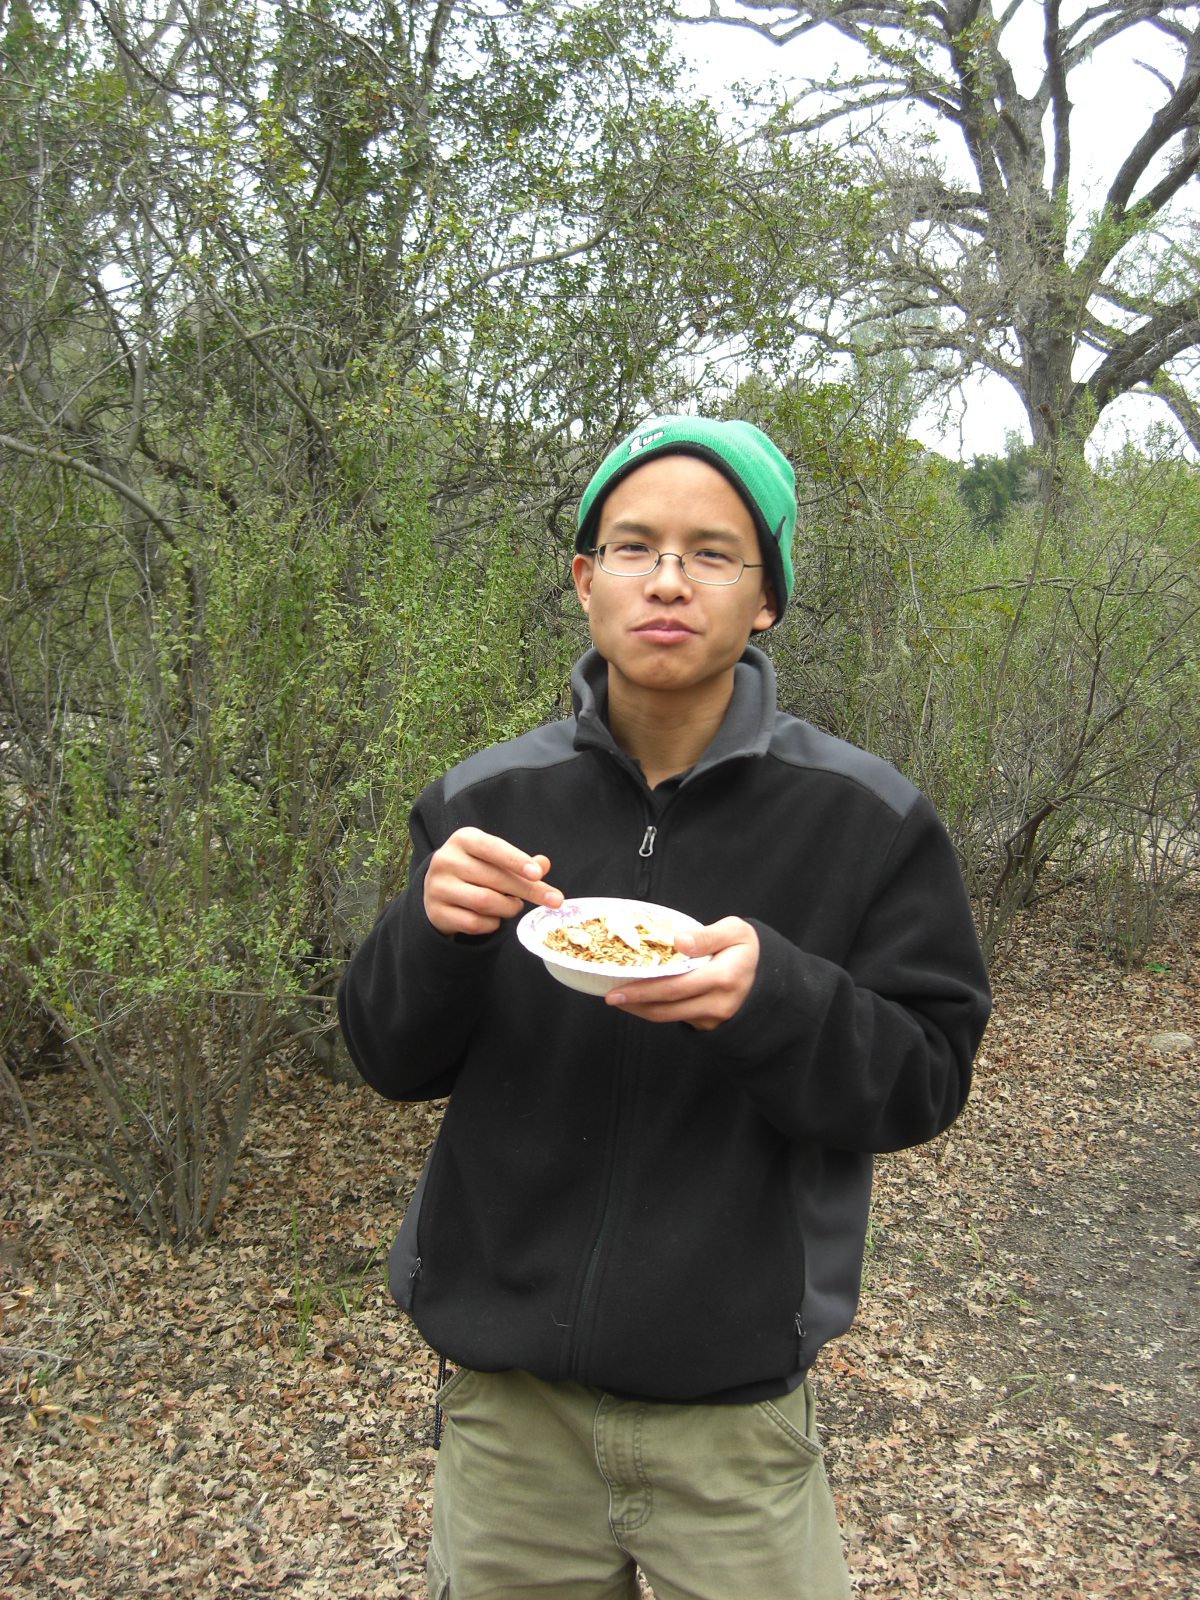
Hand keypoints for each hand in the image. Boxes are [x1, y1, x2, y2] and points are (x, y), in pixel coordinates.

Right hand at [424, 827, 562, 936]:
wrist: (438, 890)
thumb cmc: (475, 870)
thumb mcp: (495, 859)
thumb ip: (520, 862)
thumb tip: (544, 864)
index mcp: (463, 840)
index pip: (491, 847)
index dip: (515, 860)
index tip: (538, 874)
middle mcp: (446, 860)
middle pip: (493, 878)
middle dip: (528, 890)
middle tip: (554, 900)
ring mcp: (438, 887)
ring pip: (485, 902)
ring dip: (509, 908)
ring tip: (515, 906)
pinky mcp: (436, 913)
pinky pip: (474, 923)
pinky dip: (492, 924)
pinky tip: (494, 917)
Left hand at [605, 917, 758, 1030]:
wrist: (769, 978)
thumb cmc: (747, 949)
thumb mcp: (736, 931)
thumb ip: (707, 935)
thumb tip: (679, 941)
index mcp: (724, 976)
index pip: (677, 986)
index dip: (645, 989)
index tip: (620, 986)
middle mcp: (719, 1002)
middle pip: (668, 1006)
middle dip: (635, 1002)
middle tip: (610, 996)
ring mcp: (714, 1018)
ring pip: (669, 1017)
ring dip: (641, 1010)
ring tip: (620, 998)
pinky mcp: (709, 1025)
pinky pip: (677, 1019)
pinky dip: (656, 1010)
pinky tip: (641, 1000)